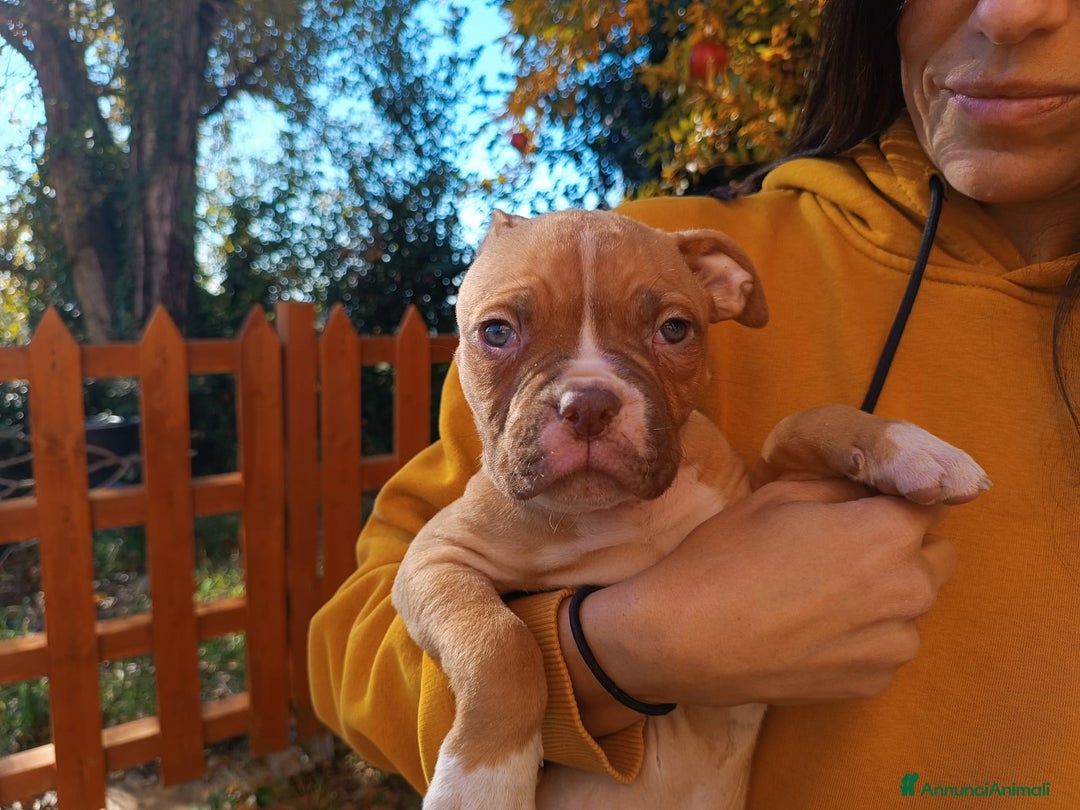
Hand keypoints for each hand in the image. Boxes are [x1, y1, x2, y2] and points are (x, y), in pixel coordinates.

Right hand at [559, 478, 954, 735]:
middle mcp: (910, 590)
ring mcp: (895, 644)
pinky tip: (809, 629)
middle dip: (902, 546)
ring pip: (910, 605)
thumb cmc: (726, 556)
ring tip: (818, 595)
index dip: (897, 498)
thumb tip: (874, 488)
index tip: (868, 504)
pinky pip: (884, 645)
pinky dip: (862, 635)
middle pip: (935, 555)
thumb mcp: (780, 494)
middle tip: (842, 548)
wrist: (684, 638)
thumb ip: (844, 486)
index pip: (931, 501)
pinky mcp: (874, 682)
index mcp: (889, 533)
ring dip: (884, 594)